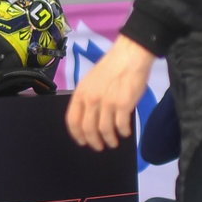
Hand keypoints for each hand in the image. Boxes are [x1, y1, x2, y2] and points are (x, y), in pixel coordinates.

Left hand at [64, 35, 154, 150]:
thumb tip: (90, 117)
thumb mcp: (91, 81)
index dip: (76, 135)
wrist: (130, 55)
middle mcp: (91, 100)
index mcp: (81, 93)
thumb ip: (88, 98)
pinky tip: (126, 133)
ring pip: (105, 130)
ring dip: (109, 140)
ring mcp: (107, 103)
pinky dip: (123, 132)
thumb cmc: (111, 67)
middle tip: (99, 146)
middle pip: (88, 129)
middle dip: (93, 142)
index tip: (82, 141)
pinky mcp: (123, 105)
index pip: (72, 120)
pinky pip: (121, 126)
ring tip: (113, 142)